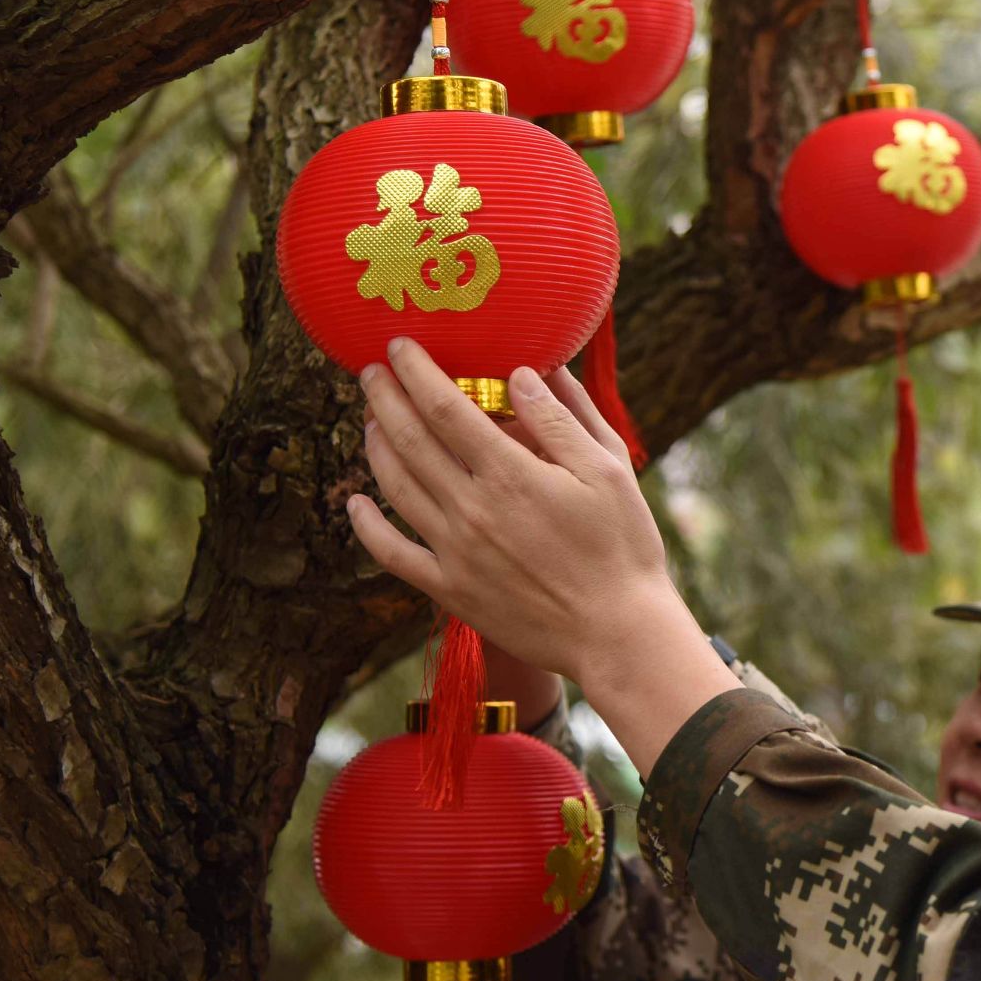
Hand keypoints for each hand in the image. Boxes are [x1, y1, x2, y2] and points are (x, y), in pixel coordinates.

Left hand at [350, 340, 664, 689]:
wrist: (617, 634)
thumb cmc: (624, 547)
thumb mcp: (610, 471)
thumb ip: (563, 418)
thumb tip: (523, 372)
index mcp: (511, 475)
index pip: (445, 409)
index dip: (416, 372)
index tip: (399, 346)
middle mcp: (472, 510)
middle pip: (410, 441)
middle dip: (384, 398)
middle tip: (371, 371)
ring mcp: (455, 553)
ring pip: (396, 487)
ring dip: (375, 446)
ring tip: (371, 420)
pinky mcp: (451, 589)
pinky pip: (393, 553)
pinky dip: (367, 526)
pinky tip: (356, 502)